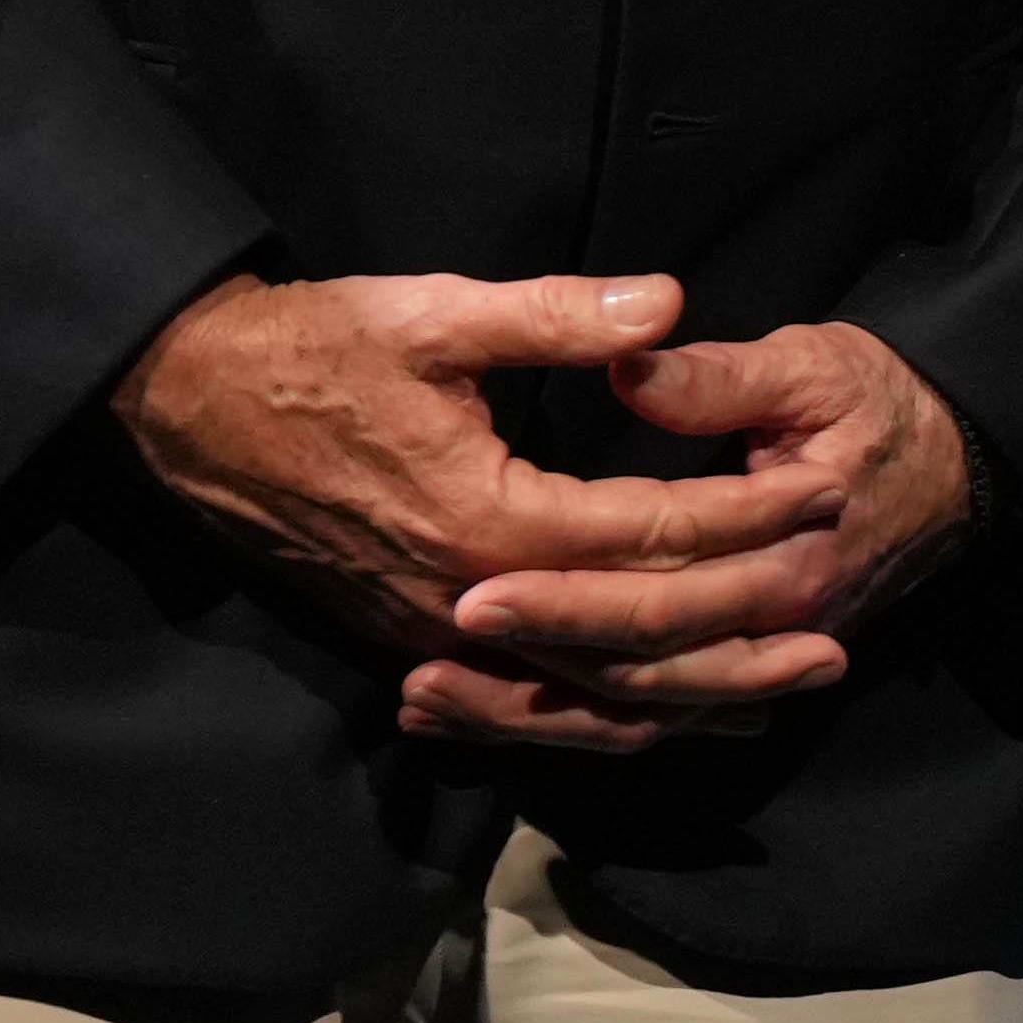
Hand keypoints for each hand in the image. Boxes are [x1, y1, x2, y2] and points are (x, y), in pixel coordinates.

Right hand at [110, 272, 825, 752]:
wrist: (189, 407)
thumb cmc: (313, 351)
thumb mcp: (434, 313)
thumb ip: (558, 314)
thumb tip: (668, 303)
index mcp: (488, 517)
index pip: (649, 534)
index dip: (746, 519)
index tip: (827, 496)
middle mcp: (465, 597)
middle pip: (628, 645)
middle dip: (737, 649)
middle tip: (833, 649)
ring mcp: (430, 631)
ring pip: (576, 693)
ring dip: (678, 704)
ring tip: (772, 705)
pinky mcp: (406, 638)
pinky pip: (521, 699)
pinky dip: (594, 716)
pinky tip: (651, 719)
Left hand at [412, 320, 991, 745]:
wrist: (961, 467)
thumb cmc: (882, 405)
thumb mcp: (816, 366)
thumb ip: (720, 378)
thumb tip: (631, 365)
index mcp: (788, 562)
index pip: (659, 599)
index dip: (567, 600)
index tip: (475, 590)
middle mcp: (772, 631)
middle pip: (632, 673)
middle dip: (527, 666)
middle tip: (429, 650)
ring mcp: (758, 658)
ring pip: (633, 718)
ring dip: (531, 718)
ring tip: (426, 700)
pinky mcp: (740, 665)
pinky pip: (650, 717)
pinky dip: (568, 723)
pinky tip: (485, 714)